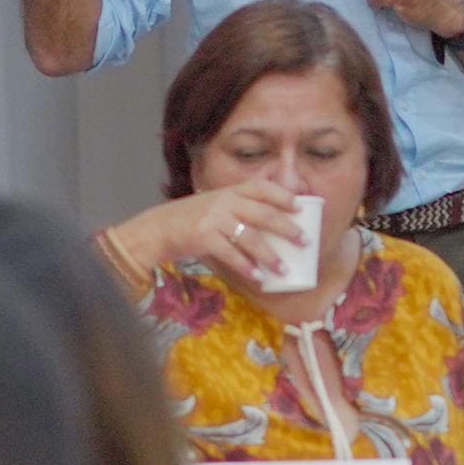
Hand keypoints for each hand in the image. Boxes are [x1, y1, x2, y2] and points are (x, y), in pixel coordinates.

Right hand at [106, 180, 317, 289]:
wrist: (158, 228)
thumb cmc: (191, 220)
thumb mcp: (215, 204)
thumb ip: (238, 208)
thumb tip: (272, 224)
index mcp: (229, 191)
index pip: (261, 187)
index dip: (282, 196)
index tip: (300, 207)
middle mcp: (223, 202)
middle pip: (263, 214)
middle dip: (287, 228)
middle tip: (305, 241)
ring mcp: (213, 219)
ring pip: (250, 237)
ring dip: (270, 255)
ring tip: (284, 269)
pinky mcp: (204, 237)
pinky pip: (231, 254)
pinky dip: (246, 266)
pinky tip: (258, 277)